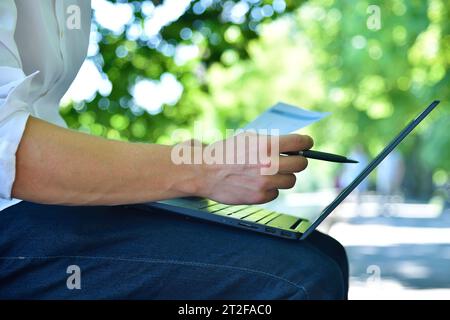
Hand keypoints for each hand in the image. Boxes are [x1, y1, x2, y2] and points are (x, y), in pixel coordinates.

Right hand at [187, 133, 313, 204]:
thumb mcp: (248, 138)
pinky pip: (276, 193)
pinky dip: (270, 189)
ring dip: (284, 176)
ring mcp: (265, 183)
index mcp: (267, 145)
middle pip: (301, 164)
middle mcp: (269, 164)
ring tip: (270, 172)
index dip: (306, 143)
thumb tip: (293, 146)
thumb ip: (271, 142)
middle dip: (297, 160)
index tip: (306, 144)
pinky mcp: (260, 197)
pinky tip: (258, 183)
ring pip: (290, 180)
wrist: (203, 171)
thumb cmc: (225, 153)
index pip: (301, 143)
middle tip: (291, 160)